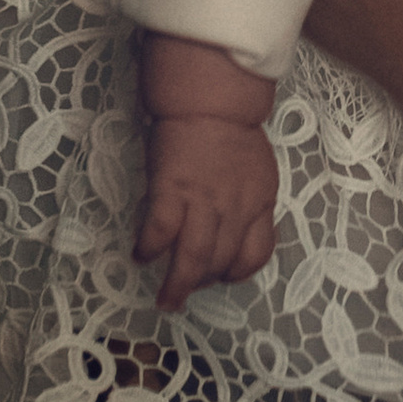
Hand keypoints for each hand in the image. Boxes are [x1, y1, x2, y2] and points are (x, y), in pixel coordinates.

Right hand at [135, 111, 280, 309]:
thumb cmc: (232, 131)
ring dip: (177, 284)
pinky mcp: (172, 191)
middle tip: (183, 297)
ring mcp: (203, 201)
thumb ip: (248, 201)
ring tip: (165, 300)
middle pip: (221, 262)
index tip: (222, 277)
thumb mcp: (257, 171)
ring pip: (193, 257)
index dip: (238, 273)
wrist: (210, 101)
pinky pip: (160, 231)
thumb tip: (230, 228)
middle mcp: (234, 209)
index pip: (257, 253)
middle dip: (202, 285)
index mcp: (260, 202)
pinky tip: (142, 255)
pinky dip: (150, 248)